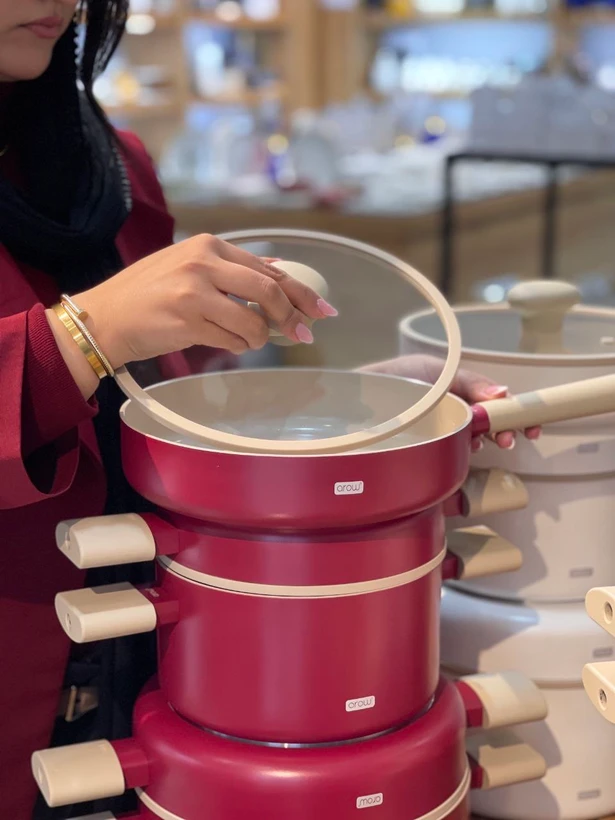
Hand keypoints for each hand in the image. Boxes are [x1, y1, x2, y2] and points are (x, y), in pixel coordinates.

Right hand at [76, 236, 336, 368]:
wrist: (105, 318)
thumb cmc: (148, 295)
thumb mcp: (189, 267)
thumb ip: (232, 271)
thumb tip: (278, 276)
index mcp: (208, 245)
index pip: (267, 269)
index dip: (300, 292)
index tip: (321, 310)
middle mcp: (204, 262)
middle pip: (269, 290)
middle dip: (293, 317)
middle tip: (303, 335)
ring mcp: (195, 291)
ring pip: (254, 321)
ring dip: (259, 338)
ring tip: (245, 339)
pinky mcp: (188, 320)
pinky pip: (233, 340)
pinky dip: (238, 346)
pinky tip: (223, 341)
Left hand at [359, 355, 540, 450]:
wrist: (357, 399)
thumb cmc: (395, 380)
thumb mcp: (436, 372)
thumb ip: (469, 382)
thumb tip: (505, 394)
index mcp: (458, 389)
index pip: (496, 401)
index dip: (516, 413)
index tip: (532, 428)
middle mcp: (453, 410)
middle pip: (490, 422)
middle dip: (505, 431)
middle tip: (510, 441)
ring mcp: (442, 429)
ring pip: (474, 438)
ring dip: (486, 441)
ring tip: (485, 444)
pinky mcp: (429, 445)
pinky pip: (454, 451)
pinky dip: (463, 450)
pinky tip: (464, 449)